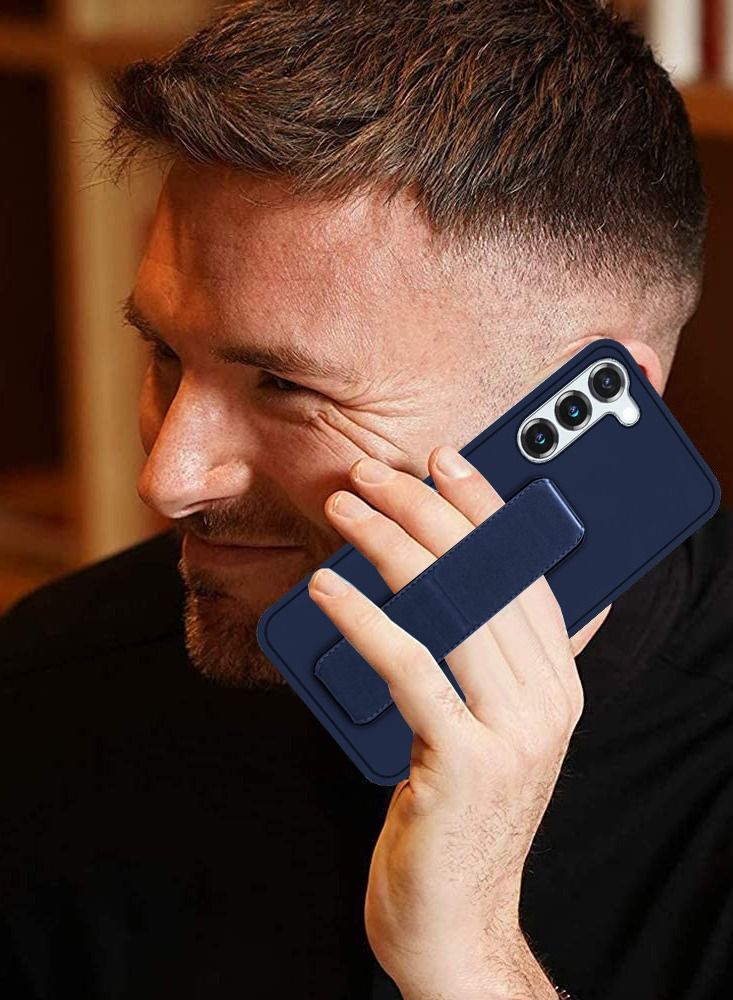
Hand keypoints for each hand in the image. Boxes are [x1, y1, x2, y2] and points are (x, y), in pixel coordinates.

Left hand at [308, 446, 587, 999]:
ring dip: (389, 548)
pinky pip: (409, 666)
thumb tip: (448, 587)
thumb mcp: (484, 730)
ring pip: (451, 609)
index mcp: (559, 686)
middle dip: (425, 513)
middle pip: (488, 578)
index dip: (487, 511)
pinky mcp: (464, 763)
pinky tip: (327, 588)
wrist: (455, 921)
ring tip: (344, 512)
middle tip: (372, 476)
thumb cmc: (457, 815)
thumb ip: (484, 664)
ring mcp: (513, 734)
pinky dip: (364, 617)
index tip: (447, 463)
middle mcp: (549, 703)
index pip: (527, 574)